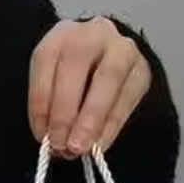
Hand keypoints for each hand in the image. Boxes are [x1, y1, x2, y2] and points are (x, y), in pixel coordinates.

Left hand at [29, 17, 151, 155]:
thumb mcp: (50, 87)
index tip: (42, 136)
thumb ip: (47, 109)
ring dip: (93, 118)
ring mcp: (121, 48)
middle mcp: (91, 34)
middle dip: (67, 110)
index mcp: (60, 36)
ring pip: (109, 76)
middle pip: (77, 62)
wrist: (105, 68)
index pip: (46, 60)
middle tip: (62, 144)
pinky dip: (112, 124)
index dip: (41, 102)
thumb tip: (55, 141)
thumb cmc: (70, 83)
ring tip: (81, 148)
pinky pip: (128, 96)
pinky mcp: (141, 69)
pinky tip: (99, 144)